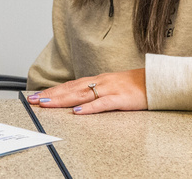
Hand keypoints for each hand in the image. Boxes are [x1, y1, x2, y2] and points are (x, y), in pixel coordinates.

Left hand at [27, 68, 146, 114]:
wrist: (158, 80)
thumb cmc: (136, 85)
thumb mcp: (113, 86)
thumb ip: (98, 92)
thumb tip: (81, 100)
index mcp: (98, 80)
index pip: (70, 85)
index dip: (53, 90)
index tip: (37, 95)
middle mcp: (100, 82)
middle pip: (71, 89)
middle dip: (51, 95)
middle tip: (33, 100)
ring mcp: (110, 89)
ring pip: (81, 94)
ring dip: (62, 99)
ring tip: (46, 103)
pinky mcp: (121, 99)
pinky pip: (102, 104)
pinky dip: (89, 108)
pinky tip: (77, 111)